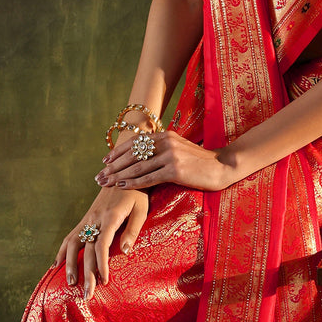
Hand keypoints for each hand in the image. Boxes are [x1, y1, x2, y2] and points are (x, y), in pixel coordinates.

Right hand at [55, 186, 149, 298]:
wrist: (123, 173)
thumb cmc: (137, 193)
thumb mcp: (141, 209)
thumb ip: (133, 229)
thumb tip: (125, 251)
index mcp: (110, 218)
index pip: (102, 246)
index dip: (101, 264)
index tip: (103, 281)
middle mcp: (95, 220)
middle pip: (87, 251)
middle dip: (87, 274)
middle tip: (87, 295)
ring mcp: (87, 220)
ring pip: (72, 244)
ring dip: (70, 265)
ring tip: (71, 284)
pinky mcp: (85, 220)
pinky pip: (69, 237)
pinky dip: (61, 252)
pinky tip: (55, 266)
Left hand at [97, 129, 241, 194]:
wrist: (222, 167)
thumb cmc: (200, 162)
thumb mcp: (180, 148)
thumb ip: (162, 148)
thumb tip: (143, 154)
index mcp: (165, 135)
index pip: (135, 142)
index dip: (117, 151)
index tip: (104, 160)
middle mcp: (166, 142)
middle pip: (132, 154)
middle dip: (113, 165)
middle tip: (99, 175)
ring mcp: (170, 155)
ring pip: (137, 166)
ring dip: (118, 175)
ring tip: (105, 183)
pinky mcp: (175, 170)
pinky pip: (148, 178)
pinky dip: (132, 182)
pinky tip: (122, 186)